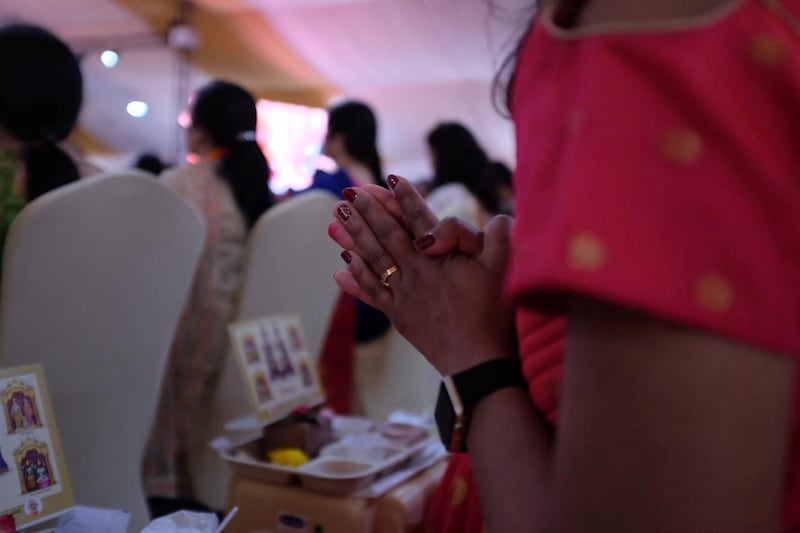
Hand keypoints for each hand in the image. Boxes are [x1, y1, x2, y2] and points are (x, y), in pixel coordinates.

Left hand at [330, 176, 515, 374]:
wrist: (476, 362)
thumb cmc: (494, 314)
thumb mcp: (505, 269)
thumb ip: (499, 236)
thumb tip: (493, 217)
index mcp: (441, 257)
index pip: (419, 218)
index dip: (405, 197)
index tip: (391, 180)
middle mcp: (416, 272)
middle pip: (387, 234)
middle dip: (368, 211)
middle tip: (350, 194)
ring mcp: (404, 294)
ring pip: (372, 258)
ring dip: (354, 236)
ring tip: (336, 219)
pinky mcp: (399, 316)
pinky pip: (371, 291)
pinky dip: (355, 276)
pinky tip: (342, 265)